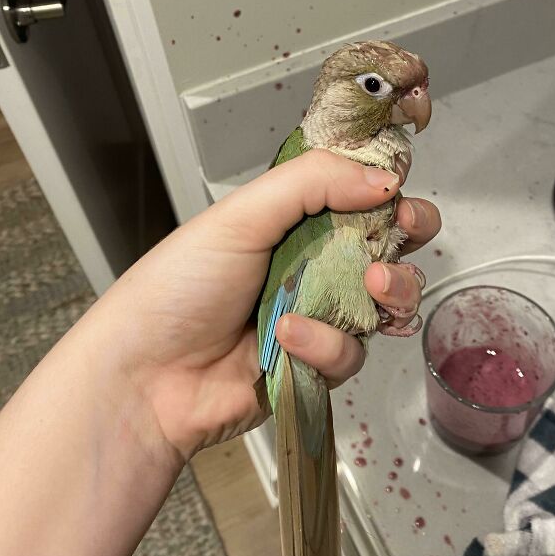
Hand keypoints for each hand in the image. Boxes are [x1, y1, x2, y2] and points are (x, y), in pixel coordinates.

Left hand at [91, 149, 440, 458]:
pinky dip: (326, 344)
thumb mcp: (242, 216)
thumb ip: (312, 183)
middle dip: (407, 236)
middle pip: (389, 243)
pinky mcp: (318, 364)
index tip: (399, 191)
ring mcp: (319, 314)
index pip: (359, 192)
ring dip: (389, 290)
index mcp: (293, 218)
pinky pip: (351, 352)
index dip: (388, 189)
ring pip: (387, 301)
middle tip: (402, 232)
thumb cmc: (179, 286)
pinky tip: (287, 338)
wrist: (146, 377)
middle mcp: (313, 262)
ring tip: (371, 285)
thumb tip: (383, 178)